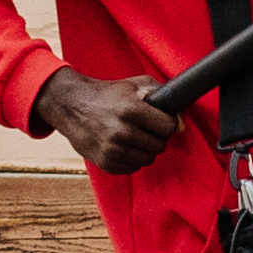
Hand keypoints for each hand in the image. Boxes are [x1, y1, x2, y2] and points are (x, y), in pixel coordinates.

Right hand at [32, 73, 181, 176]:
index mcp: (131, 110)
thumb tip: (181, 125)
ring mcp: (113, 150)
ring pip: (148, 159)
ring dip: (145, 149)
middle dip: (157, 137)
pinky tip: (124, 146)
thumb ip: (163, 97)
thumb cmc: (107, 95)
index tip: (160, 120)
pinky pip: (133, 168)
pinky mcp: (106, 163)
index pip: (169, 127)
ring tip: (135, 136)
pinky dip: (132, 159)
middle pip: (160, 145)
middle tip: (146, 128)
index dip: (167, 123)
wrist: (71, 106)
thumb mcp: (135, 85)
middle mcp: (122, 132)